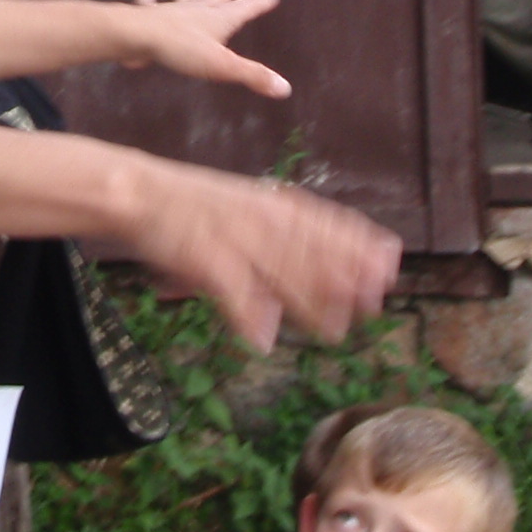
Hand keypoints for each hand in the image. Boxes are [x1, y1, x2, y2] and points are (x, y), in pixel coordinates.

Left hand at [125, 0, 288, 96]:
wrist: (140, 37)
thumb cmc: (181, 49)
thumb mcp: (223, 66)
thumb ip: (253, 75)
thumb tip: (284, 88)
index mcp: (219, 19)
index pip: (246, 9)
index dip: (260, 5)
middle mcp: (199, 9)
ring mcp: (176, 11)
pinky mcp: (154, 17)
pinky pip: (152, 3)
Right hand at [130, 165, 402, 353]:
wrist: (140, 191)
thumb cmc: (192, 204)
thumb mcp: (243, 207)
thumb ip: (278, 231)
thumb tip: (303, 258)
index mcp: (271, 203)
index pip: (325, 222)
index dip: (360, 243)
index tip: (392, 261)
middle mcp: (260, 217)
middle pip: (312, 250)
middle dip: (347, 276)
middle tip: (377, 301)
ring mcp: (234, 237)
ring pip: (281, 272)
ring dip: (310, 302)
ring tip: (334, 331)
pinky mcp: (204, 257)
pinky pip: (231, 291)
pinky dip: (247, 316)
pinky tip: (262, 340)